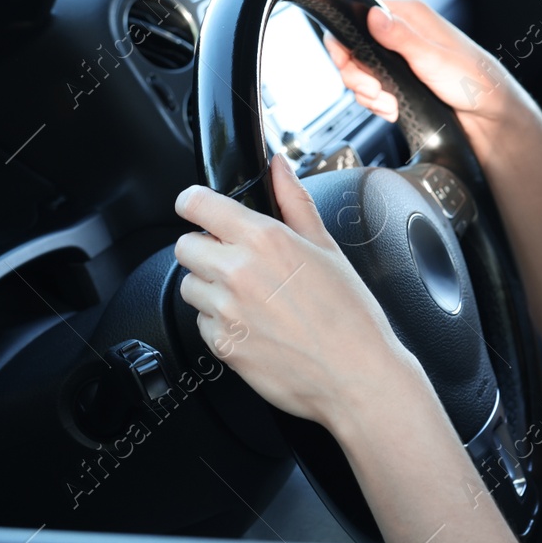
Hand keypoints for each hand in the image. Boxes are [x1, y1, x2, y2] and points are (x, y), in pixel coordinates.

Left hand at [172, 153, 420, 429]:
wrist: (356, 377)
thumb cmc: (350, 315)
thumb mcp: (327, 247)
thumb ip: (294, 200)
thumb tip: (278, 166)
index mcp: (264, 239)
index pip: (197, 204)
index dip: (194, 203)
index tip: (198, 207)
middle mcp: (238, 272)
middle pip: (185, 246)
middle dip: (205, 248)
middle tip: (237, 260)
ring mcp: (225, 311)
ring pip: (190, 286)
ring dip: (210, 287)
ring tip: (251, 298)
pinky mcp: (221, 345)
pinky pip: (201, 323)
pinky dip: (219, 323)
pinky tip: (254, 325)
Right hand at [323, 0, 531, 140]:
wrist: (487, 114)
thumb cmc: (472, 81)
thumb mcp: (433, 59)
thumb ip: (401, 37)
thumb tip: (373, 14)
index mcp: (410, 16)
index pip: (358, 16)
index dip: (347, 43)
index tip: (351, 65)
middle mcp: (402, 32)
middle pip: (355, 48)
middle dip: (358, 76)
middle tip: (374, 91)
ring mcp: (400, 56)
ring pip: (362, 71)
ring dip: (369, 93)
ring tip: (389, 104)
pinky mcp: (401, 78)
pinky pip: (374, 88)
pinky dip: (378, 102)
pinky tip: (393, 108)